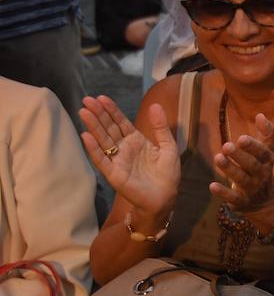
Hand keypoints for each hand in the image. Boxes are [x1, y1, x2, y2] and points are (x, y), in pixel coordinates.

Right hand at [80, 96, 179, 217]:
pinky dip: (93, 148)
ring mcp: (117, 160)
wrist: (165, 197)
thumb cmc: (167, 173)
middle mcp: (123, 148)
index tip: (101, 98)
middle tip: (87, 100)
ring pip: (103, 140)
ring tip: (84, 112)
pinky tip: (86, 136)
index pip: (120, 122)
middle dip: (98, 114)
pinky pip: (101, 159)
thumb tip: (155, 105)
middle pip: (108, 128)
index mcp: (136, 140)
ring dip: (93, 126)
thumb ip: (161, 127)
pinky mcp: (113, 173)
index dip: (111, 110)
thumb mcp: (168, 146)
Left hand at [208, 113, 273, 215]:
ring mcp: (252, 188)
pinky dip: (223, 193)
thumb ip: (265, 134)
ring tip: (218, 157)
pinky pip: (233, 197)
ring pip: (241, 178)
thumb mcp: (266, 153)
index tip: (241, 137)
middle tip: (226, 145)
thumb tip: (260, 114)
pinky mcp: (242, 201)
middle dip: (240, 155)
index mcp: (267, 160)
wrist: (266, 201)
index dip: (253, 145)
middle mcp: (261, 174)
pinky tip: (212, 185)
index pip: (263, 152)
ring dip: (230, 169)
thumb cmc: (261, 170)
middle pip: (252, 165)